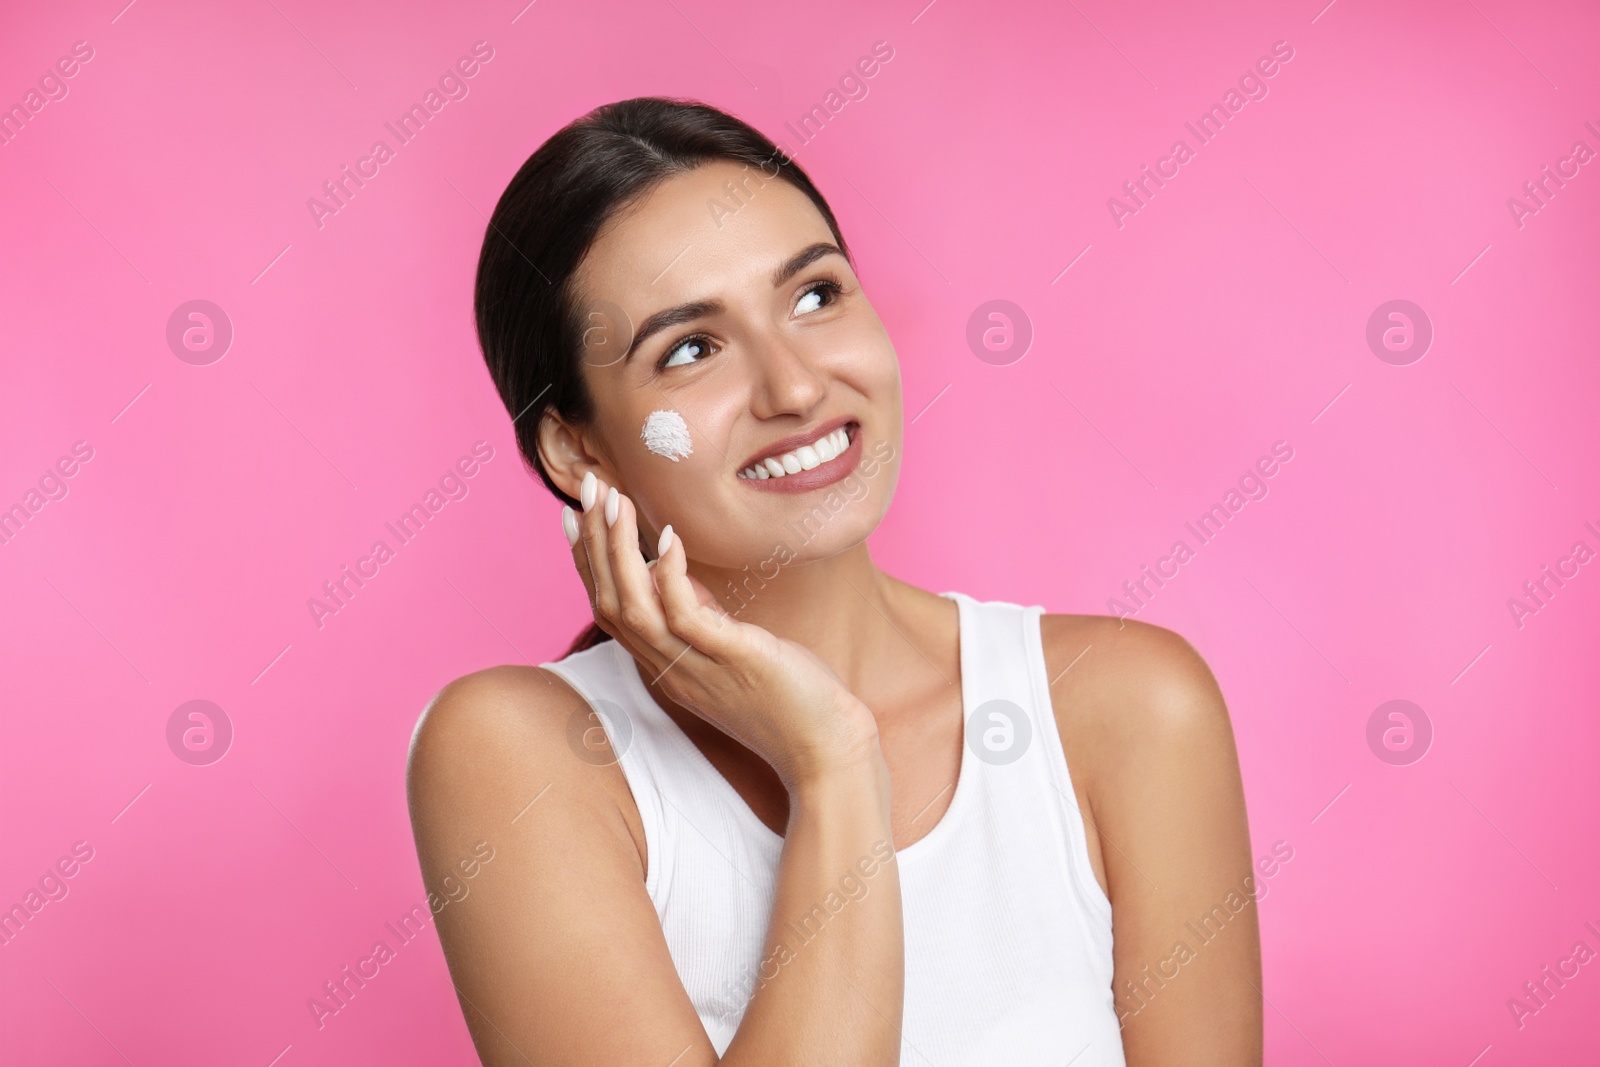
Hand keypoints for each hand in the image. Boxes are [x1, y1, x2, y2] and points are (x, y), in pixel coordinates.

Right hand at [563, 471, 881, 792]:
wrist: (826, 749)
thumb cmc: (787, 697)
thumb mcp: (731, 648)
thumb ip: (699, 615)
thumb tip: (672, 568)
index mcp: (666, 666)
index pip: (609, 608)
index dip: (587, 561)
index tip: (573, 515)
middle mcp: (671, 669)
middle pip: (610, 602)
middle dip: (593, 541)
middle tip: (587, 486)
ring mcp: (698, 668)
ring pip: (634, 608)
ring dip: (618, 551)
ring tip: (614, 501)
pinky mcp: (733, 661)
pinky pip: (685, 618)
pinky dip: (671, 576)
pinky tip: (668, 538)